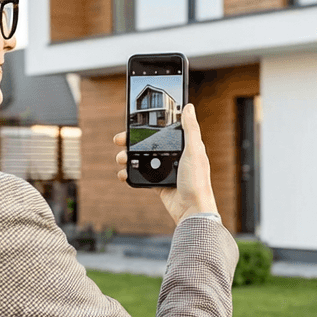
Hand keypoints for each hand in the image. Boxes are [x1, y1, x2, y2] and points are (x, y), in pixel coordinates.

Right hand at [115, 104, 218, 224]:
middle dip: (131, 141)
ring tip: (120, 159)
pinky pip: (141, 175)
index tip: (134, 121)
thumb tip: (189, 106)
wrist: (192, 210)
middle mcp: (175, 156)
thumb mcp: (194, 151)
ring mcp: (165, 170)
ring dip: (128, 157)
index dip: (148, 125)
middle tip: (119, 140)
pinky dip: (130, 173)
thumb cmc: (197, 181)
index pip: (163, 131)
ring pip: (142, 159)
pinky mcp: (159, 183)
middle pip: (148, 144)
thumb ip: (190, 129)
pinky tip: (123, 173)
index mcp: (185, 147)